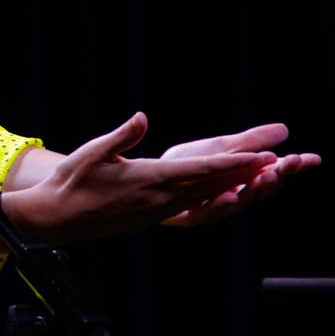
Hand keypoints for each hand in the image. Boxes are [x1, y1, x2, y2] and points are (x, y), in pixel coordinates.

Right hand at [10, 112, 277, 242]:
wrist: (57, 218)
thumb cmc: (72, 182)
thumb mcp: (93, 152)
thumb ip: (122, 136)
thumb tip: (142, 117)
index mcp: (148, 180)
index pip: (200, 171)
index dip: (234, 164)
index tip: (259, 157)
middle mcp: (159, 199)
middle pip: (211, 186)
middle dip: (246, 174)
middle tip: (277, 164)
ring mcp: (157, 211)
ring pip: (204, 197)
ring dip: (233, 186)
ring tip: (258, 176)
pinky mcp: (151, 216)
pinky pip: (190, 205)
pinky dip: (211, 196)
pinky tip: (221, 192)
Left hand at [158, 123, 320, 226]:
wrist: (151, 181)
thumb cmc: (188, 165)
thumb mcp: (221, 148)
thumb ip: (251, 142)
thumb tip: (284, 129)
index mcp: (242, 179)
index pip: (273, 173)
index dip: (292, 168)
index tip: (312, 158)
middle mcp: (233, 195)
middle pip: (260, 189)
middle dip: (278, 176)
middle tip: (290, 163)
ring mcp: (215, 207)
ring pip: (239, 202)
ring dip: (254, 190)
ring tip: (266, 176)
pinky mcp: (191, 216)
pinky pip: (207, 212)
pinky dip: (219, 205)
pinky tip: (228, 195)